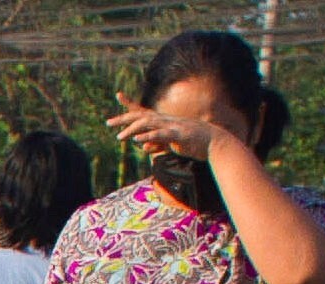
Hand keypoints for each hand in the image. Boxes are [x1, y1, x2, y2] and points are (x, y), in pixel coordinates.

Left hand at [111, 100, 247, 160]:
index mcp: (164, 122)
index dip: (130, 104)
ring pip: (149, 125)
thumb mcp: (171, 145)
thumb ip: (156, 144)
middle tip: (108, 123)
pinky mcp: (179, 136)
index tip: (118, 95)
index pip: (144, 111)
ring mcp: (173, 127)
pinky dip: (149, 137)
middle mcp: (167, 121)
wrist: (215, 143)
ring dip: (133, 130)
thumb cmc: (194, 144)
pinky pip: (161, 135)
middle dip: (124, 118)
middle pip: (142, 116)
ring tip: (119, 137)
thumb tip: (143, 147)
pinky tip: (139, 140)